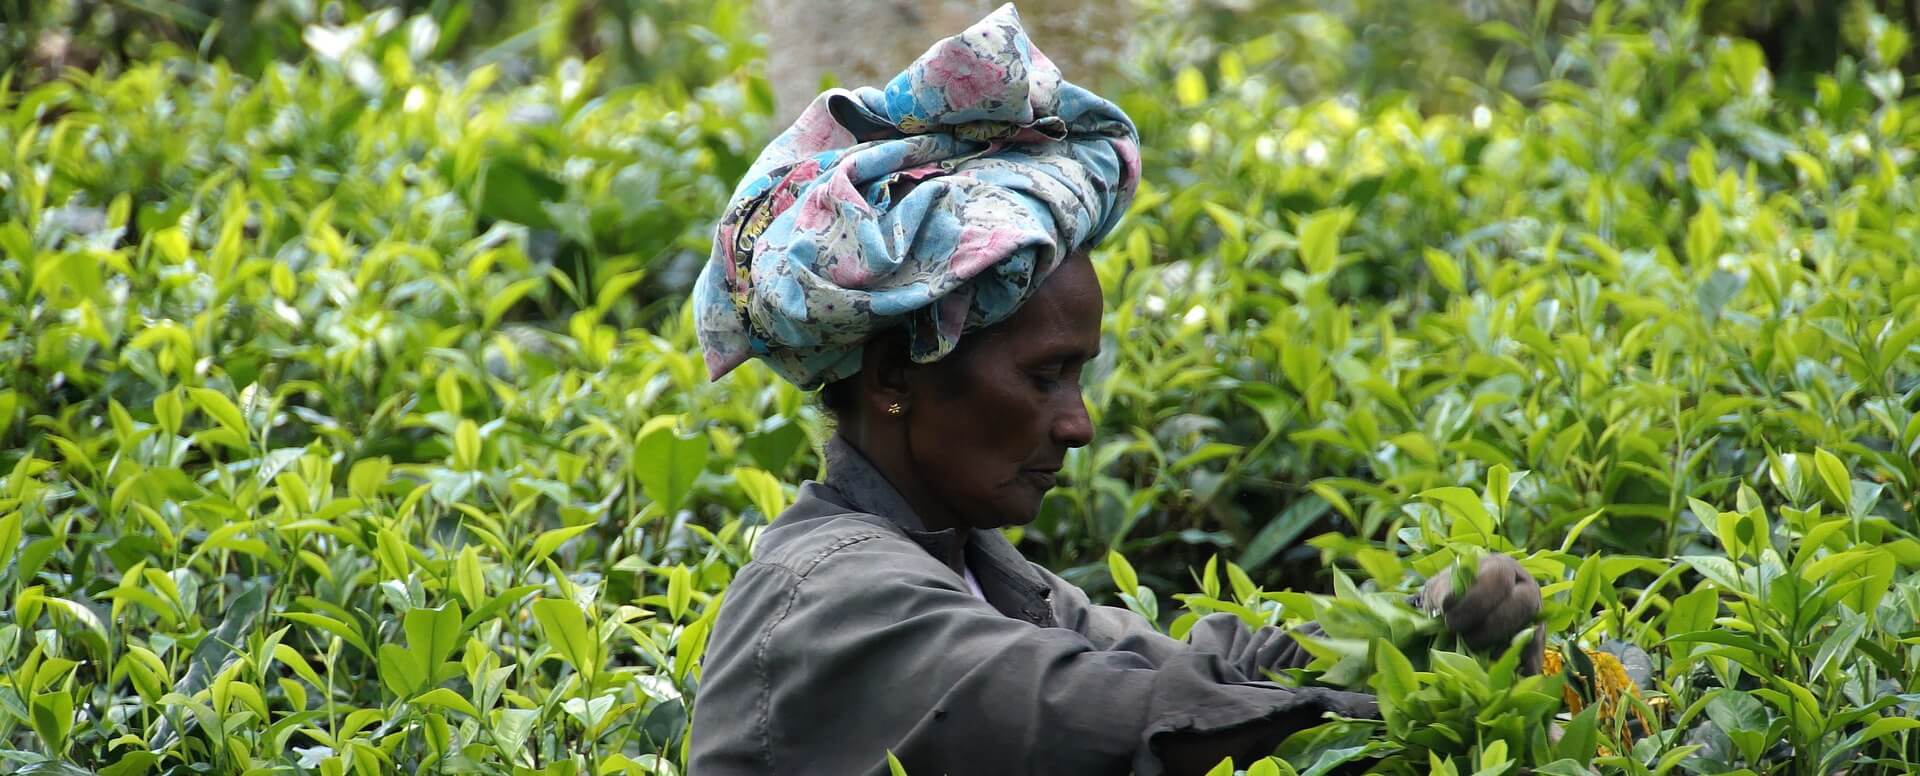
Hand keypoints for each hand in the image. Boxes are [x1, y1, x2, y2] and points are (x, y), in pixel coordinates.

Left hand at [1419, 554, 1544, 673]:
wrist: (1458, 608)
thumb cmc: (1450, 594)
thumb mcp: (1440, 589)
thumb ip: (1441, 593)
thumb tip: (1448, 604)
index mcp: (1500, 567)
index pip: (1497, 580)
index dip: (1475, 602)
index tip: (1450, 621)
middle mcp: (1524, 586)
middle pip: (1523, 603)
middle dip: (1492, 626)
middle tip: (1467, 640)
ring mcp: (1534, 612)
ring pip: (1533, 628)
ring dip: (1508, 646)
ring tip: (1483, 658)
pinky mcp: (1536, 637)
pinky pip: (1537, 651)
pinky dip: (1528, 663)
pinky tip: (1520, 674)